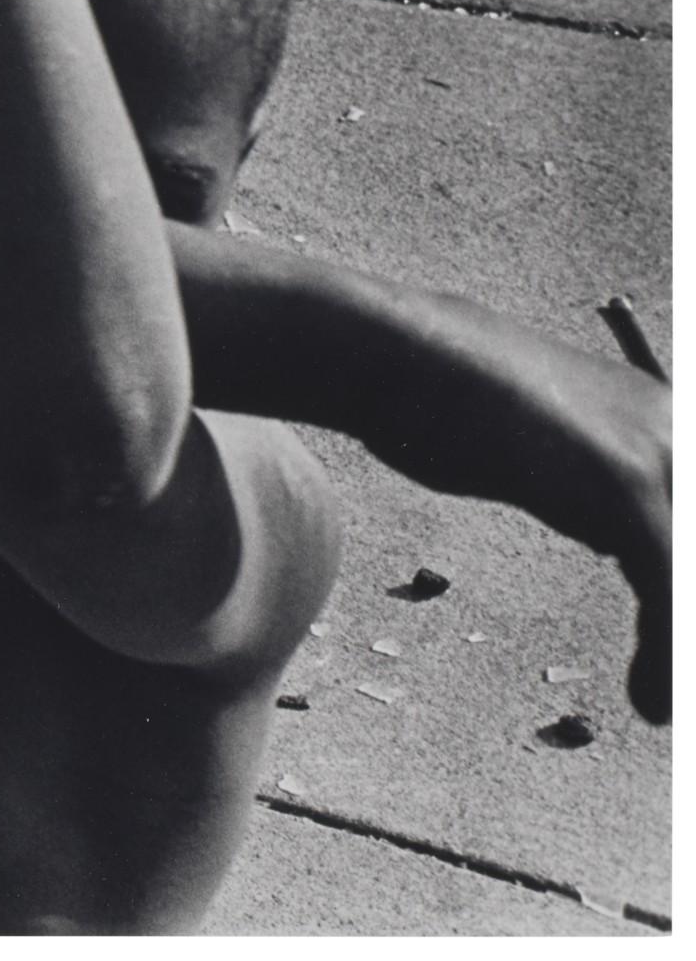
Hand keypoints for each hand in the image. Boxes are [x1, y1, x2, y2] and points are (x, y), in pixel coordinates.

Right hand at [361, 303, 671, 723]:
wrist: (399, 355)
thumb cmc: (452, 401)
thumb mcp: (549, 451)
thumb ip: (599, 490)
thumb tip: (622, 539)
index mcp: (675, 422)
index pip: (692, 515)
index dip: (685, 599)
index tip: (671, 656)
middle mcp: (682, 431)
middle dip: (689, 627)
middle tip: (672, 692)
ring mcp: (661, 454)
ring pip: (695, 574)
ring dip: (682, 652)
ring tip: (667, 709)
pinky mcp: (625, 485)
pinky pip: (674, 590)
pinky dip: (667, 657)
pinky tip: (649, 701)